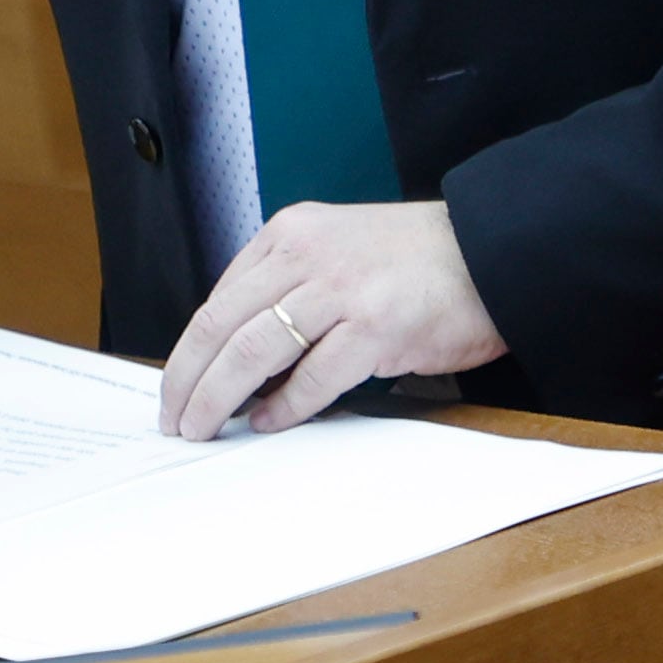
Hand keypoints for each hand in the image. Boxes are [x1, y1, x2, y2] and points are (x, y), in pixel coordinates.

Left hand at [159, 200, 505, 441]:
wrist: (487, 252)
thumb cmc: (411, 262)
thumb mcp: (334, 250)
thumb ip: (287, 287)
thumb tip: (237, 352)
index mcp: (290, 233)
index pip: (218, 298)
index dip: (188, 350)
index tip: (176, 386)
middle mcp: (306, 254)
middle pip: (221, 324)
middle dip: (187, 380)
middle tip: (174, 420)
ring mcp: (340, 288)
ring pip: (253, 351)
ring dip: (220, 398)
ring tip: (204, 428)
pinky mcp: (376, 326)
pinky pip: (314, 376)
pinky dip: (285, 406)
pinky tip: (269, 422)